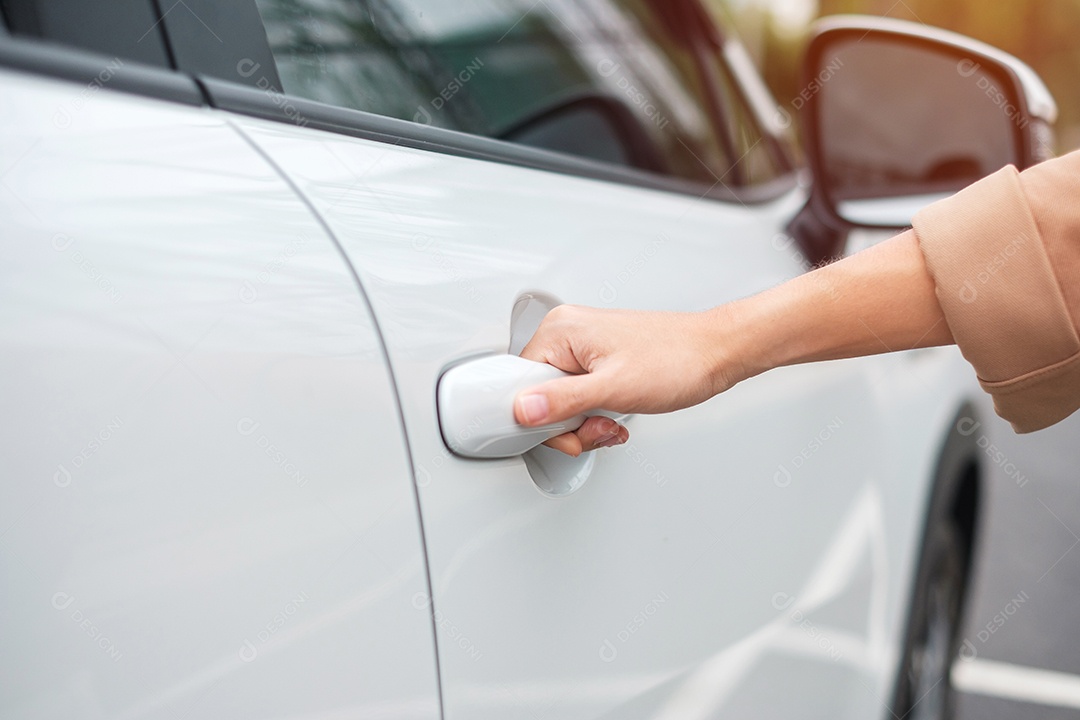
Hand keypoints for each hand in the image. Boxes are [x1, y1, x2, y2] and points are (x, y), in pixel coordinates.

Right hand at [513, 304, 744, 455]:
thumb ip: (563, 401)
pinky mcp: (597, 358)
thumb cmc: (676, 360)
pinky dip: (595, 412)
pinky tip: (615, 414)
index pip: (519, 383)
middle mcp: (567, 332)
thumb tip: (522, 409)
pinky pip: (578, 394)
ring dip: (585, 422)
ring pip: (560, 399)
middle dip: (569, 423)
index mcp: (561, 330)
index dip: (541, 417)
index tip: (569, 430)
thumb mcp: (614, 388)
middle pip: (538, 394)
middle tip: (598, 426)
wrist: (715, 353)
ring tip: (612, 419)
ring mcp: (582, 345)